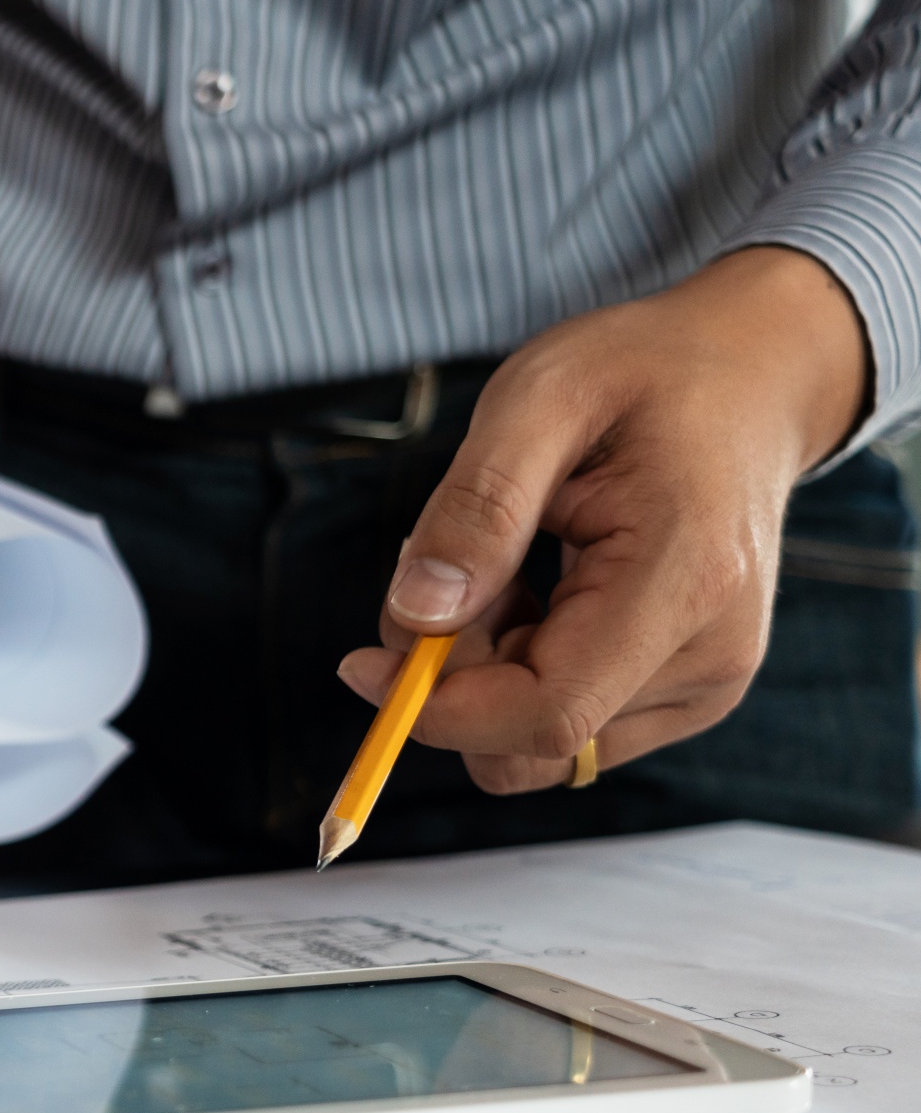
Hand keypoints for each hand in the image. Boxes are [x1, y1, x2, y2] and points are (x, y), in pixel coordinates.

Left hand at [339, 247, 867, 790]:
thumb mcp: (540, 399)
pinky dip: (519, 669)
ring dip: (485, 668)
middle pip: (531, 735)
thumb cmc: (645, 374)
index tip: (360, 662)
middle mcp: (713, 656)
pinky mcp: (686, 694)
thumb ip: (476, 509)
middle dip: (455, 674)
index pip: (547, 711)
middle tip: (455, 565)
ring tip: (511, 561)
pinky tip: (538, 590)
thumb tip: (416, 617)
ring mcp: (706, 684)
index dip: (437, 710)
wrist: (752, 376)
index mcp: (687, 582)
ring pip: (538, 738)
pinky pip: (565, 722)